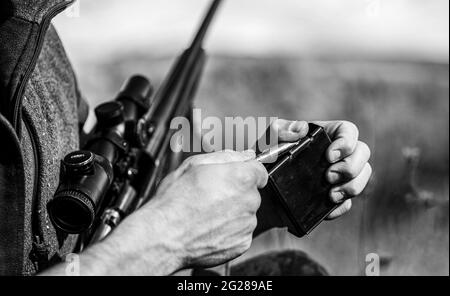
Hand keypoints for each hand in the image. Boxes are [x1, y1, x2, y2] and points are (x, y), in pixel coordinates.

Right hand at [133, 150, 267, 270]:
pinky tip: (210, 227)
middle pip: (252, 192)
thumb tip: (245, 155)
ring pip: (246, 213)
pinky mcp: (242, 243)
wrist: (163, 237)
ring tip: (207, 213)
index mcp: (241, 177)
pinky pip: (241, 232)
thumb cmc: (174, 202)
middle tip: (211, 195)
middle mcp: (249, 201)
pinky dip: (230, 231)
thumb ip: (226, 156)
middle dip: (236, 192)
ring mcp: (247, 224)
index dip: (245, 172)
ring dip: (233, 212)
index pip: (259, 170)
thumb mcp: (194, 165)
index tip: (232, 178)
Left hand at [270, 119, 371, 218]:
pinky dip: (341, 207)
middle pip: (362, 154)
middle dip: (351, 167)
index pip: (349, 131)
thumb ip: (279, 129)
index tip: (330, 156)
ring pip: (361, 178)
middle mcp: (336, 155)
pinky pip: (347, 203)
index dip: (347, 142)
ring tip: (331, 195)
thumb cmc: (263, 157)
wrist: (258, 189)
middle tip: (329, 177)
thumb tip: (301, 129)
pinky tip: (328, 210)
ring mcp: (337, 177)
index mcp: (324, 135)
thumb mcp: (267, 140)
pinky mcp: (332, 198)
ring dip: (352, 187)